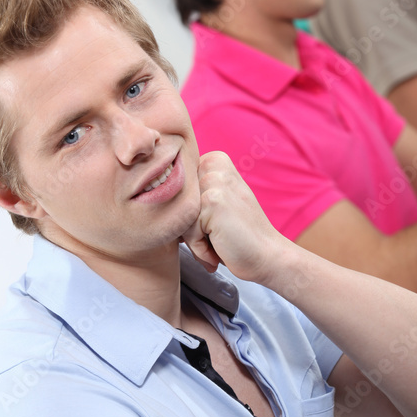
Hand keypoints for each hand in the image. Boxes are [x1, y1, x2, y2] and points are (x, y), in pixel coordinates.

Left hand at [181, 151, 288, 283]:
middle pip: (175, 206)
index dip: (190, 217)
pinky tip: (223, 246)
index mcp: (214, 160)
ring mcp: (214, 182)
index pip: (174, 193)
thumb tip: (149, 195)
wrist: (268, 256)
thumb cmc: (237, 236)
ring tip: (221, 241)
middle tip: (220, 233)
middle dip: (191, 229)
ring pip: (179, 220)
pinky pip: (188, 234)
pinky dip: (202, 249)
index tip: (216, 221)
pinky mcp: (213, 202)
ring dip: (196, 241)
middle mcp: (213, 165)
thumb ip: (189, 195)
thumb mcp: (213, 204)